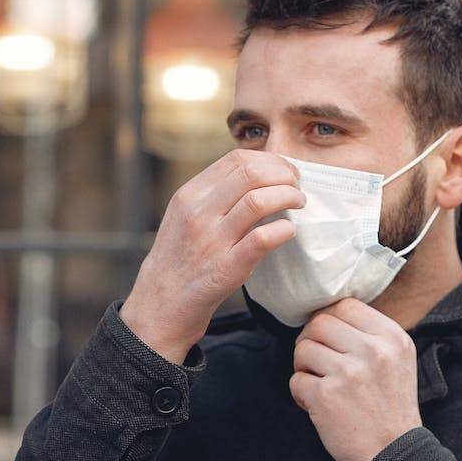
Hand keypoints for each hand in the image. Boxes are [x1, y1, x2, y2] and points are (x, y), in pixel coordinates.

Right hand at [121, 149, 304, 363]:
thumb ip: (215, 193)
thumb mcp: (186, 214)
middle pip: (250, 174)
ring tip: (298, 203)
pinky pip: (262, 239)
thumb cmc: (181, 255)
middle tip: (297, 186)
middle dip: (284, 175)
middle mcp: (199, 212)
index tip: (285, 171)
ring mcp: (212, 240)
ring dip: (288, 197)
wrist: (162, 300)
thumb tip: (259, 173)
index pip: (237, 160)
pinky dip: (283, 230)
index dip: (269, 161)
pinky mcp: (226, 267)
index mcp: (190, 194)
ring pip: (258, 201)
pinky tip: (289, 230)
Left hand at [289, 299, 422, 460]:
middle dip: (310, 341)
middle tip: (317, 364)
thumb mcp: (397, 362)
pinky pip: (296, 379)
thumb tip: (326, 313)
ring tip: (320, 386)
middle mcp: (373, 351)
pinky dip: (300, 394)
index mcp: (393, 338)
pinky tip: (316, 406)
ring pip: (303, 348)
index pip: (345, 305)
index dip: (328, 321)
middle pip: (319, 323)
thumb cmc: (389, 410)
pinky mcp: (326, 396)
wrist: (391, 457)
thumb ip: (369, 336)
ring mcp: (349, 373)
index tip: (328, 341)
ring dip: (304, 367)